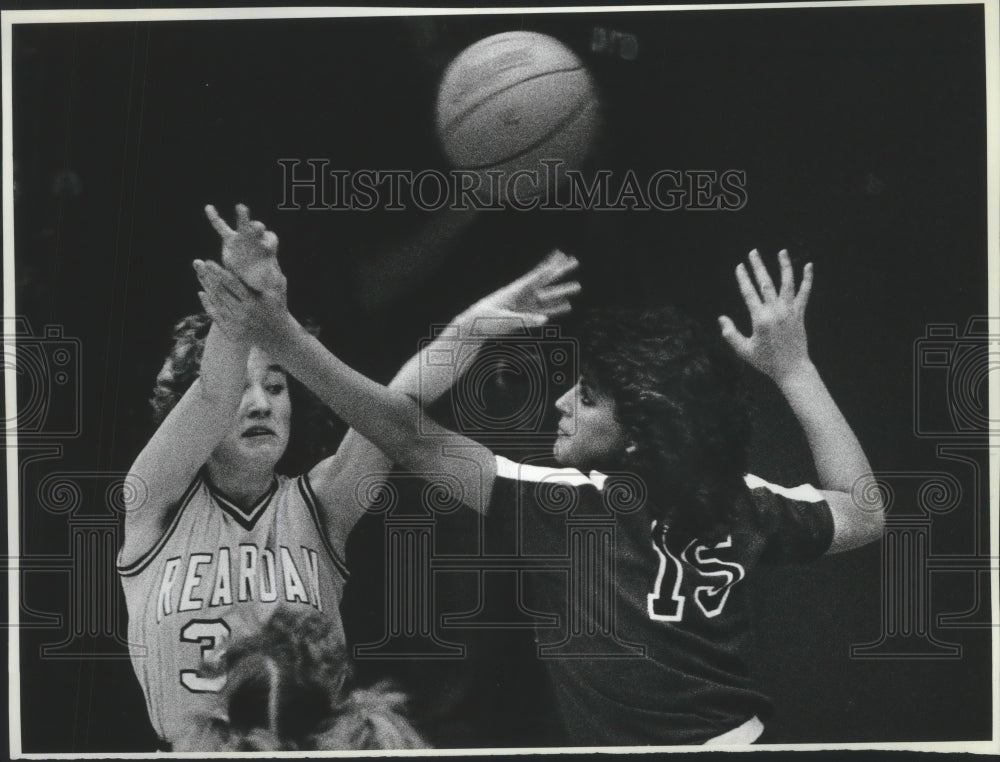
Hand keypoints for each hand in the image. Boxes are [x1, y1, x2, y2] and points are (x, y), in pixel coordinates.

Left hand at [194, 258, 289, 347]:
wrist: (278, 335)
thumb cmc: (278, 306)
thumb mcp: (280, 288)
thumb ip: (272, 270)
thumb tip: (267, 249)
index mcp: (255, 302)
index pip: (234, 285)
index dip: (220, 273)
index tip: (209, 262)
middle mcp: (244, 313)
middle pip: (221, 292)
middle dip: (208, 277)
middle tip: (198, 264)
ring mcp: (236, 324)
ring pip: (216, 303)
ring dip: (206, 287)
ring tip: (200, 274)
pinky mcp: (231, 332)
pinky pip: (215, 316)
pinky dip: (207, 304)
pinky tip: (202, 292)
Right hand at [204, 203, 285, 303]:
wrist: (249, 276)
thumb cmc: (261, 279)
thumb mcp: (269, 281)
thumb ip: (272, 279)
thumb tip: (279, 284)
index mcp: (267, 247)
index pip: (270, 238)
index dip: (269, 241)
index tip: (268, 247)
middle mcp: (256, 239)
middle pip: (258, 229)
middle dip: (257, 227)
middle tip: (257, 226)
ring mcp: (243, 237)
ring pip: (242, 225)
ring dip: (242, 216)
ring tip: (241, 207)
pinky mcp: (230, 240)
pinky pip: (221, 227)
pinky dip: (214, 217)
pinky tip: (208, 207)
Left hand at [462, 249, 580, 335]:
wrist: (471, 327)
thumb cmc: (484, 321)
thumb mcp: (504, 320)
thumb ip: (524, 320)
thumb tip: (544, 319)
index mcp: (515, 290)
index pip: (537, 275)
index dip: (550, 265)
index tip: (562, 254)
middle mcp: (522, 294)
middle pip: (546, 280)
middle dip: (561, 271)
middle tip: (576, 261)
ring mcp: (524, 304)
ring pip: (548, 296)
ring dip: (562, 291)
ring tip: (578, 287)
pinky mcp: (524, 315)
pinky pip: (544, 310)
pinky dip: (555, 308)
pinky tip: (567, 306)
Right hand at [719, 249, 813, 384]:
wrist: (792, 369)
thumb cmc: (766, 362)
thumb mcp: (744, 350)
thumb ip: (730, 334)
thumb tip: (721, 318)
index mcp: (760, 319)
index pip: (749, 293)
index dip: (743, 278)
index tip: (739, 266)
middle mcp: (775, 311)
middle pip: (765, 283)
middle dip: (758, 266)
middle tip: (753, 252)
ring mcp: (789, 311)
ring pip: (787, 283)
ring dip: (784, 265)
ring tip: (782, 251)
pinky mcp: (799, 314)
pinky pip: (804, 293)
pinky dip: (807, 279)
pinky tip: (808, 266)